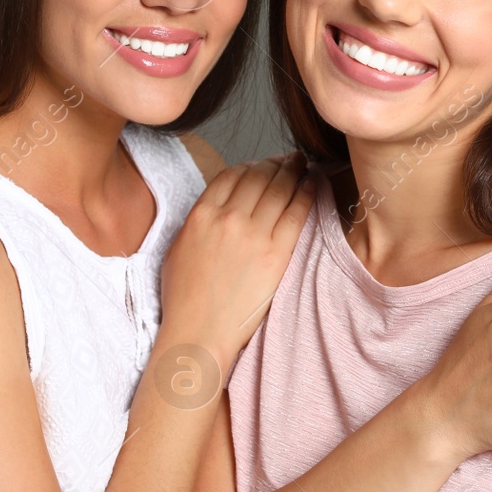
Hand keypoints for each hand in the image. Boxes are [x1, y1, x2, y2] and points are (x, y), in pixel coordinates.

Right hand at [159, 152, 314, 368]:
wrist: (199, 332)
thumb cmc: (185, 299)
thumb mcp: (179, 249)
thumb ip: (200, 221)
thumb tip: (220, 206)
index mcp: (201, 214)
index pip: (233, 174)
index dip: (252, 164)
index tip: (263, 164)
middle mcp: (228, 218)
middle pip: (259, 176)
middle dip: (277, 163)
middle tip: (290, 159)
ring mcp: (254, 235)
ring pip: (280, 189)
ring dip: (294, 172)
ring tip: (303, 166)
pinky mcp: (276, 253)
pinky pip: (296, 213)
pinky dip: (306, 194)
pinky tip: (312, 185)